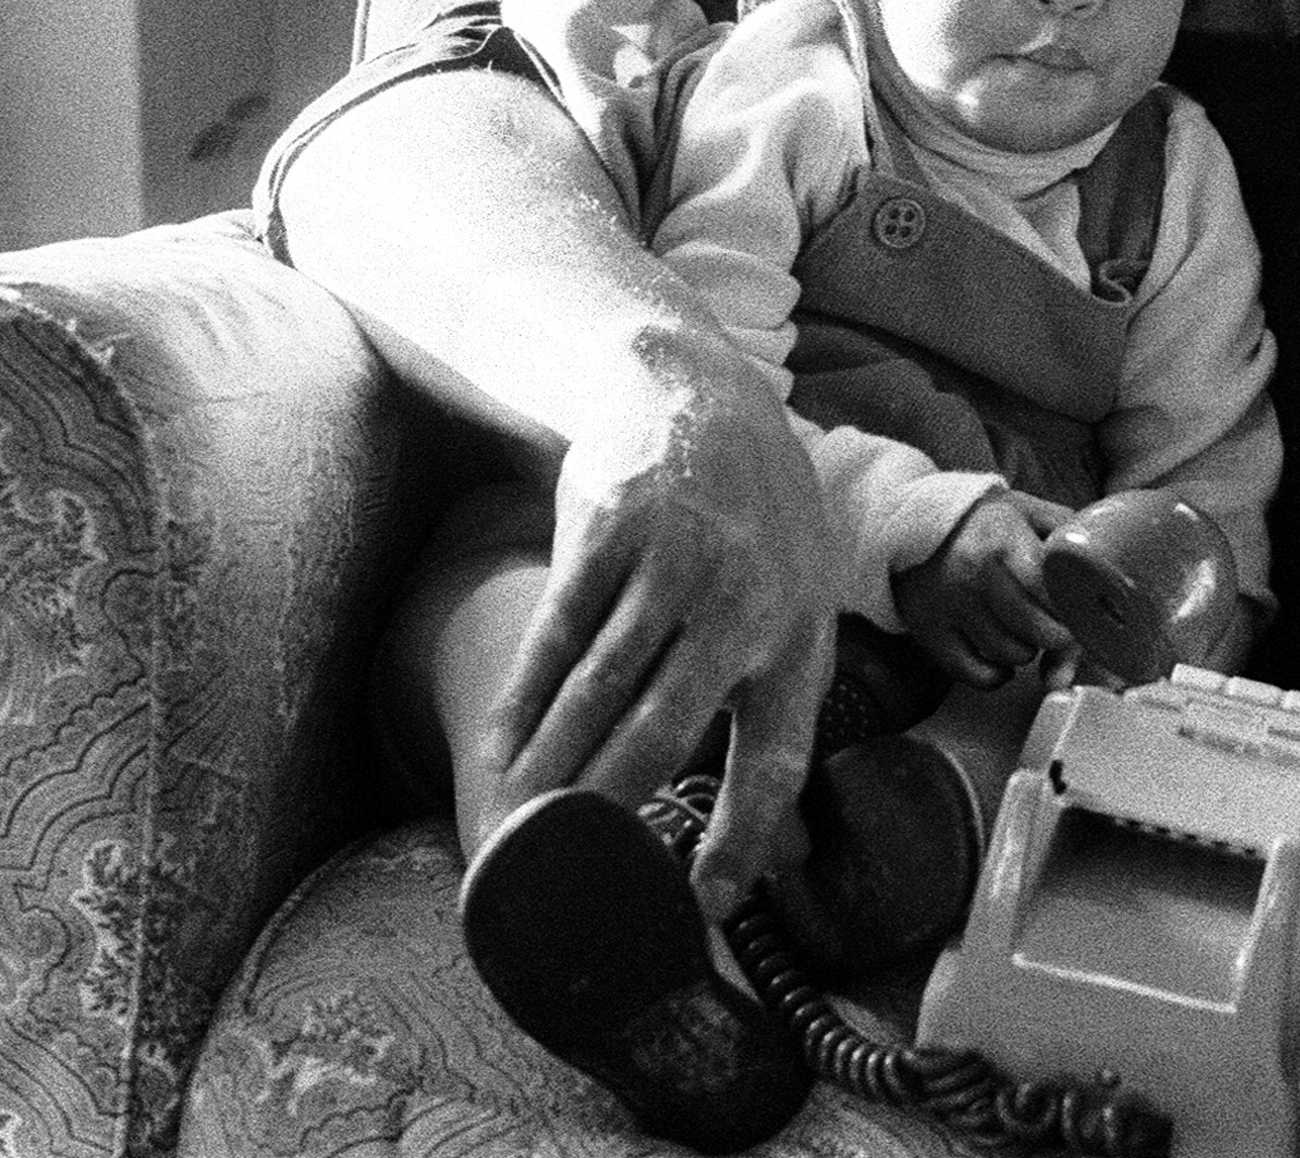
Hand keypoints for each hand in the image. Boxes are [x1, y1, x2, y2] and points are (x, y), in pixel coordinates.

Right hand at [483, 336, 843, 915]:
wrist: (695, 394)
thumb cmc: (754, 519)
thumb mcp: (797, 594)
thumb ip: (777, 698)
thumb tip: (776, 842)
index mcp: (801, 630)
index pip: (777, 757)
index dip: (740, 838)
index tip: (700, 905)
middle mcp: (744, 601)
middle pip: (664, 735)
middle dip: (607, 815)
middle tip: (564, 876)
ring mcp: (673, 562)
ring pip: (597, 693)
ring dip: (549, 770)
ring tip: (517, 829)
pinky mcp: (608, 531)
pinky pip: (554, 637)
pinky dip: (521, 704)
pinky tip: (498, 751)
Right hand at [893, 491, 1076, 688]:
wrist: (907, 520)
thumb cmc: (980, 520)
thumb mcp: (1027, 511)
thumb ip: (1066, 536)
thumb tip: (1100, 576)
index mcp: (1006, 544)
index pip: (1055, 596)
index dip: (1075, 610)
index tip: (1079, 611)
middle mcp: (978, 577)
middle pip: (1040, 633)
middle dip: (1056, 634)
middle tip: (1053, 623)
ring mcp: (951, 608)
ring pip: (1012, 656)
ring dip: (1027, 651)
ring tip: (1023, 629)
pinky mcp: (929, 632)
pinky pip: (975, 675)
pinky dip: (996, 675)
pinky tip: (1001, 660)